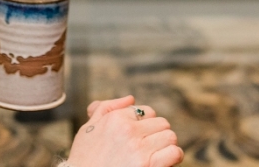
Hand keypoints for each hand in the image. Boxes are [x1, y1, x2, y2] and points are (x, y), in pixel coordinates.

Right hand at [67, 95, 181, 166]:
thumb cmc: (84, 160)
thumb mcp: (87, 129)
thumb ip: (106, 108)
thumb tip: (131, 98)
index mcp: (115, 119)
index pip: (146, 111)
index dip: (143, 125)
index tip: (136, 138)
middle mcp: (128, 130)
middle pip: (161, 123)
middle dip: (156, 134)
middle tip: (147, 147)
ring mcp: (140, 148)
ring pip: (170, 136)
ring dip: (166, 146)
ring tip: (156, 155)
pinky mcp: (149, 165)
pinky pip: (175, 152)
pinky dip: (173, 157)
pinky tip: (164, 162)